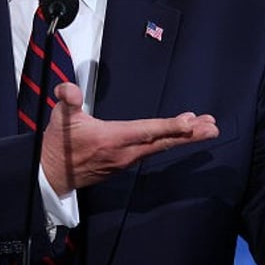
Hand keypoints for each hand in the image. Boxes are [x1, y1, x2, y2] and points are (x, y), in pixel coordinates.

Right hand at [40, 82, 218, 194]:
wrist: (51, 175)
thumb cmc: (58, 143)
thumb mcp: (60, 118)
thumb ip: (67, 100)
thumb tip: (68, 89)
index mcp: (112, 138)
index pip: (147, 130)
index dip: (170, 126)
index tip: (191, 122)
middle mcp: (124, 152)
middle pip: (162, 142)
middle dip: (190, 134)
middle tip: (212, 127)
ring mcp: (126, 160)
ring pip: (161, 147)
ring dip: (185, 137)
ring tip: (207, 128)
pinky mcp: (126, 163)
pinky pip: (154, 150)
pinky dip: (170, 141)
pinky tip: (182, 134)